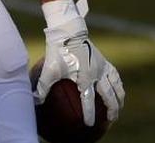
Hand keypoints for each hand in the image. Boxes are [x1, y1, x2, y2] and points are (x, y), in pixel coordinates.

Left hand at [35, 0, 124, 125]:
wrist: (68, 30)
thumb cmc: (58, 50)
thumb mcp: (49, 69)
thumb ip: (43, 86)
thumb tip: (35, 101)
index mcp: (84, 76)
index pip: (88, 99)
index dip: (89, 113)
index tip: (89, 124)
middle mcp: (97, 73)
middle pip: (108, 95)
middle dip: (111, 109)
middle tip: (111, 120)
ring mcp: (102, 66)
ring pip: (116, 85)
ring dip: (119, 98)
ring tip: (119, 108)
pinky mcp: (103, 60)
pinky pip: (115, 75)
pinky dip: (118, 84)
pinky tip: (119, 90)